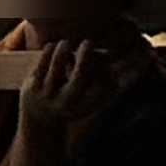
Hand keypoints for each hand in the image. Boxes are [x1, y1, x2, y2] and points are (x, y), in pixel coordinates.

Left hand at [20, 36, 136, 137]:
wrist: (40, 123)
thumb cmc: (72, 105)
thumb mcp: (91, 100)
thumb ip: (109, 86)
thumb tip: (133, 68)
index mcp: (87, 105)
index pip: (104, 90)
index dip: (109, 75)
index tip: (118, 57)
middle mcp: (69, 102)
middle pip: (79, 79)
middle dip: (84, 60)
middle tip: (89, 42)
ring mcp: (48, 95)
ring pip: (56, 68)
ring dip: (63, 51)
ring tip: (67, 42)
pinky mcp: (32, 88)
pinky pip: (41, 66)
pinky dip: (48, 53)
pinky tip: (53, 45)